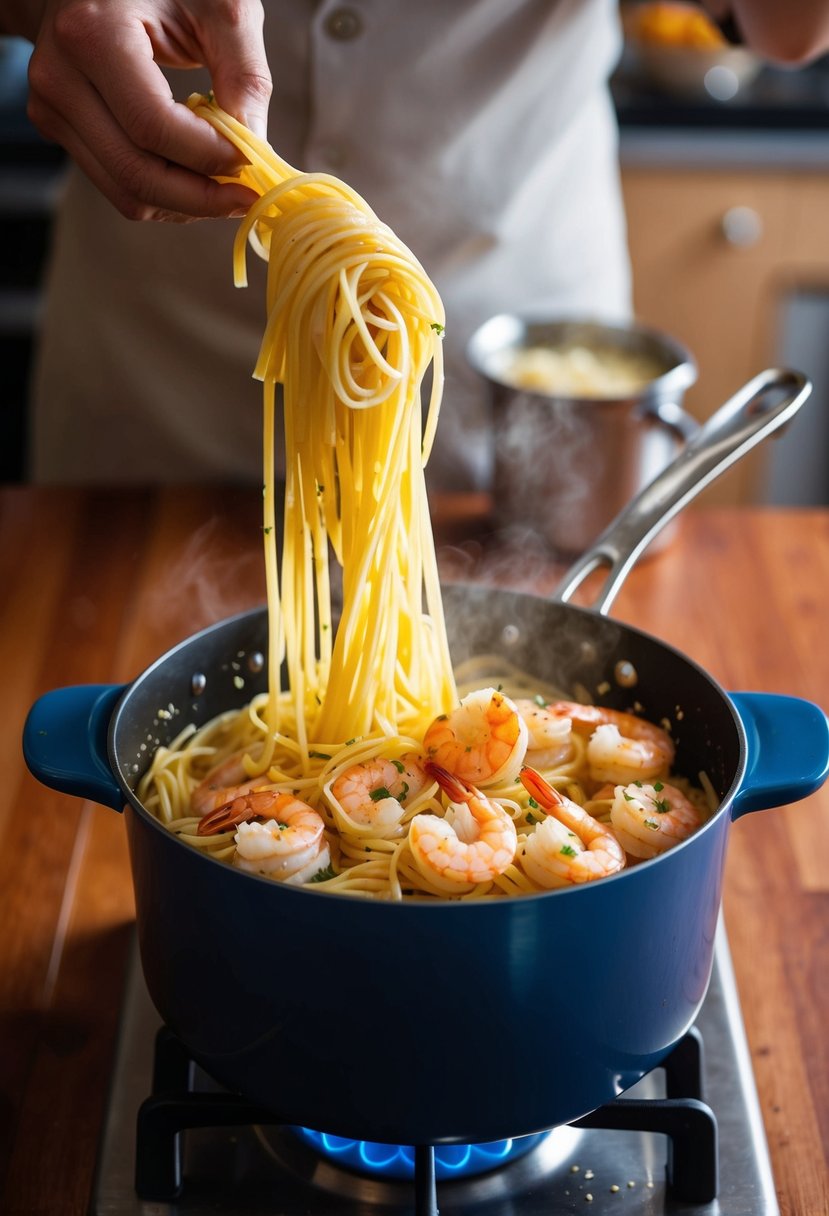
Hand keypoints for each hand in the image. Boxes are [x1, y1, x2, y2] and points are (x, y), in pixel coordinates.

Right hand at [25, 0, 270, 220]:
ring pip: (126, 192)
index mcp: (92, 33)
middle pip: (137, 173)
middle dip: (201, 197)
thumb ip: (244, 73)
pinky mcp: (57, 128)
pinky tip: (193, 177)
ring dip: (183, 203)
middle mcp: (61, 77)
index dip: (209, 157)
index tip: (251, 163)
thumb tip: (255, 148)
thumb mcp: (217, 5)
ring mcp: (52, 107)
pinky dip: (163, 194)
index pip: (153, 127)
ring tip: (223, 189)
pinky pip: (117, 185)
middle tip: (244, 197)